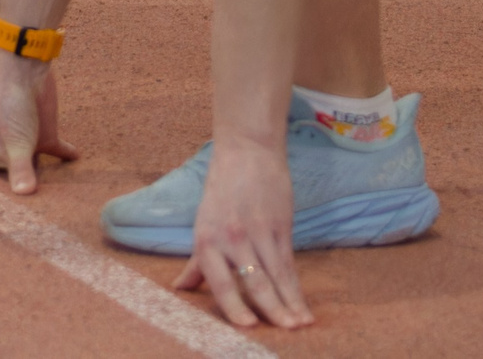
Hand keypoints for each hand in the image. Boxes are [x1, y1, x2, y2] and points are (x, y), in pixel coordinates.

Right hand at [0, 51, 78, 193]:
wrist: (26, 70)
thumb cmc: (7, 106)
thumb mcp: (14, 143)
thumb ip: (20, 170)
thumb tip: (25, 194)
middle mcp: (2, 149)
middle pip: (1, 172)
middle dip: (3, 184)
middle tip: (4, 201)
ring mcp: (23, 141)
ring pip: (29, 165)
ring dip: (35, 175)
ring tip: (43, 193)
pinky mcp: (43, 133)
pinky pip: (54, 150)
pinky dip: (63, 154)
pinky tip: (75, 158)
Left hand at [173, 133, 312, 329]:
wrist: (247, 151)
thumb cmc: (222, 190)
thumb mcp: (203, 224)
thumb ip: (196, 262)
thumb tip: (179, 288)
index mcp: (207, 240)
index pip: (219, 281)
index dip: (233, 306)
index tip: (247, 327)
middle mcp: (231, 238)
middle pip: (254, 281)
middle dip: (270, 310)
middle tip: (283, 331)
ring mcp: (258, 231)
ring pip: (276, 275)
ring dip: (289, 302)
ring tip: (299, 324)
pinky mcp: (280, 225)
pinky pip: (289, 262)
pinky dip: (296, 286)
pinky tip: (302, 304)